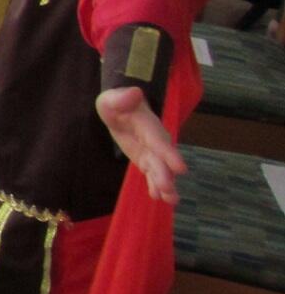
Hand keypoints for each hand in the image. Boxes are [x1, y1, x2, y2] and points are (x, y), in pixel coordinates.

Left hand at [95, 85, 184, 204]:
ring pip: (160, 170)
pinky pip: (152, 174)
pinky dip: (156, 186)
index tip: (181, 168)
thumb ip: (121, 98)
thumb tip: (134, 92)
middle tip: (168, 191)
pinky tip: (158, 198)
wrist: (122, 110)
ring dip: (165, 185)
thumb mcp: (112, 99)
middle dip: (165, 175)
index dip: (169, 154)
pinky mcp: (146, 160)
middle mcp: (154, 140)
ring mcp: (152, 152)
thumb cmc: (117, 103)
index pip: (158, 140)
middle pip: (161, 159)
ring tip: (170, 200)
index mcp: (147, 125)